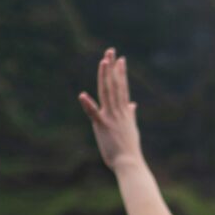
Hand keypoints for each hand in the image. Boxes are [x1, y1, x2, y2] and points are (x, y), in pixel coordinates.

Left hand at [79, 49, 143, 169]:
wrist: (130, 163)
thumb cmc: (129, 149)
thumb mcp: (131, 128)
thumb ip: (130, 114)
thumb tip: (133, 105)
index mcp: (124, 112)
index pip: (122, 88)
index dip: (120, 73)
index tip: (120, 59)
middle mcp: (118, 111)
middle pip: (115, 85)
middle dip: (112, 68)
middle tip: (111, 51)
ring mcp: (111, 118)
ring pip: (107, 93)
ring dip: (105, 76)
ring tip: (103, 61)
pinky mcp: (102, 126)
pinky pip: (94, 113)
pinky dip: (88, 104)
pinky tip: (82, 95)